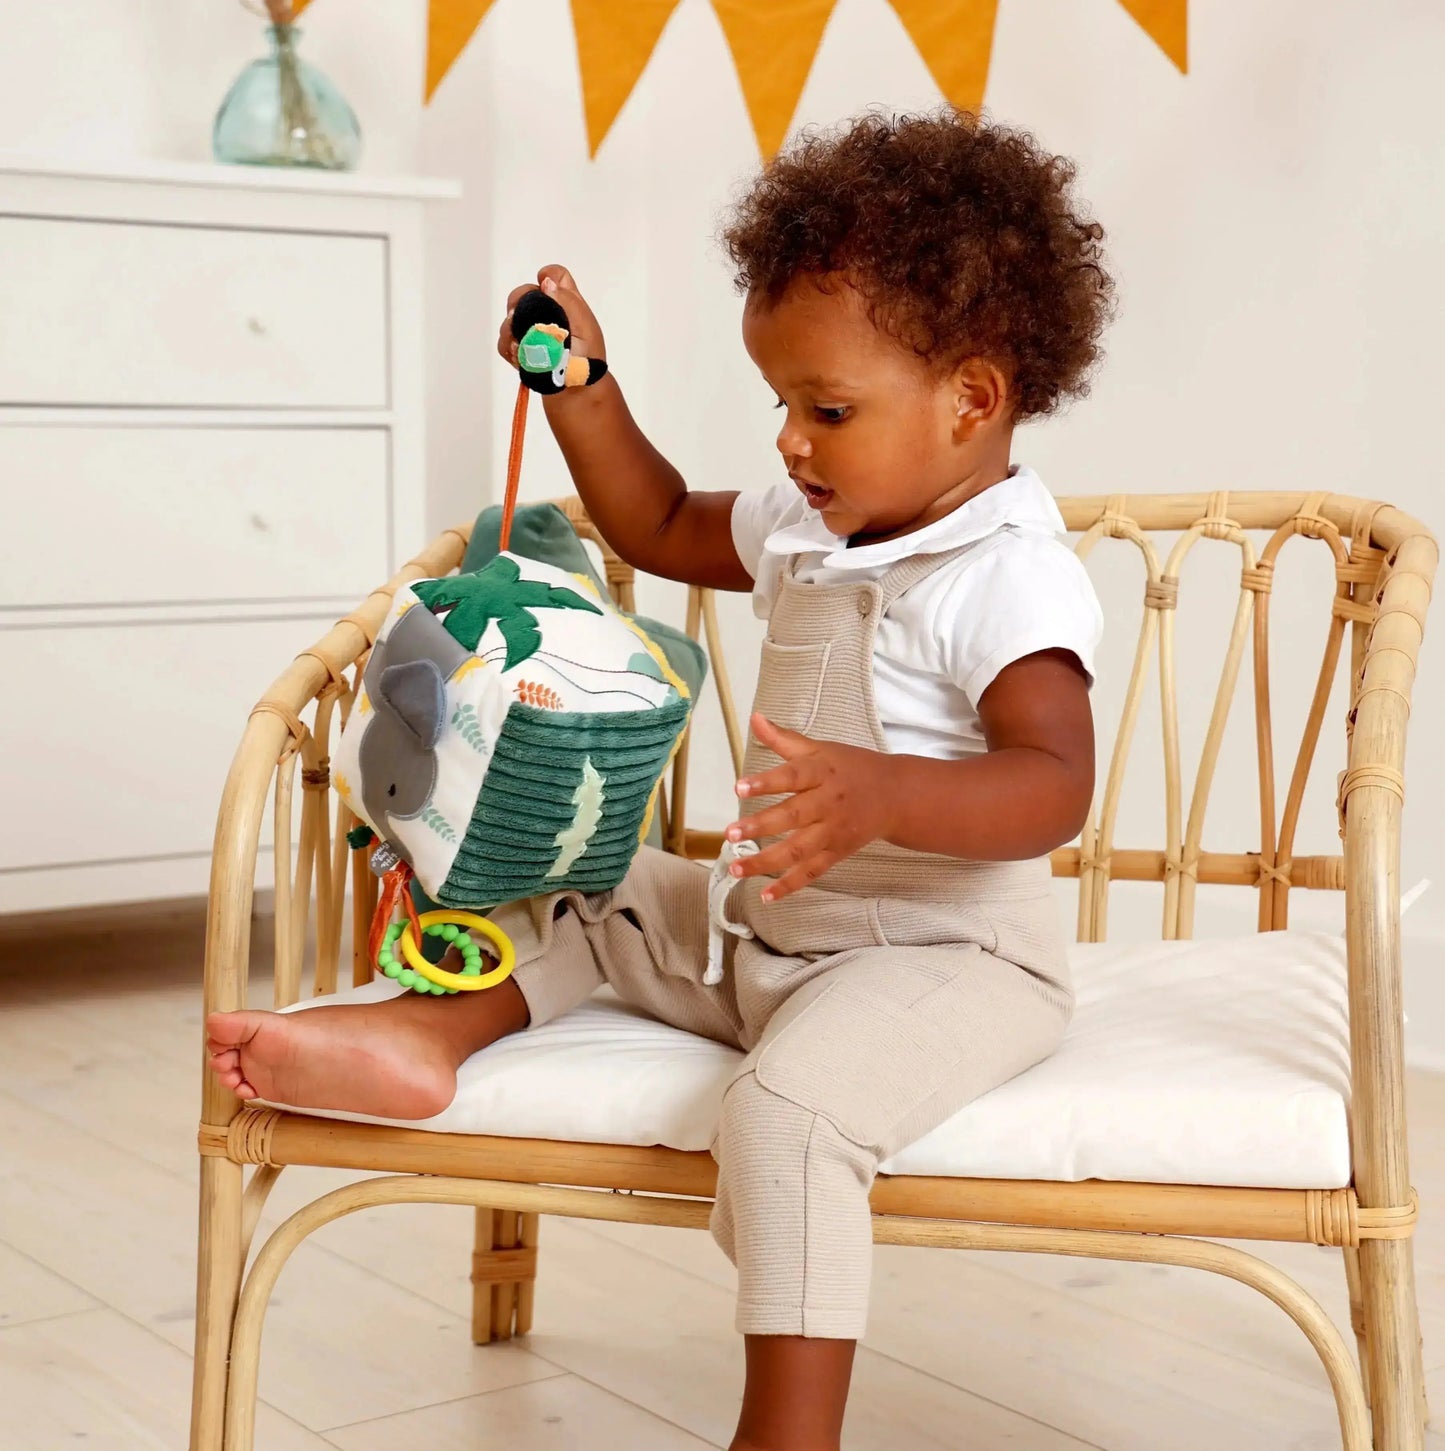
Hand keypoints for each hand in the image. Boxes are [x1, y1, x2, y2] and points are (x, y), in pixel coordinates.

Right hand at [496, 264, 606, 369]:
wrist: (577, 390)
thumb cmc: (587, 360)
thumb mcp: (584, 327)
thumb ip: (567, 302)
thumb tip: (546, 282)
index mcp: (567, 303)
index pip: (557, 277)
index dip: (547, 276)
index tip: (542, 287)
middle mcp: (548, 314)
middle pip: (526, 292)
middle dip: (518, 301)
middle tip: (518, 315)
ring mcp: (532, 332)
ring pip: (511, 317)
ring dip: (511, 328)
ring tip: (520, 345)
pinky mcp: (521, 350)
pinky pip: (504, 341)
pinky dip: (507, 347)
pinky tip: (517, 355)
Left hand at [725, 714, 897, 902]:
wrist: (896, 795)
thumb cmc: (851, 768)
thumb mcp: (821, 749)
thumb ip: (785, 739)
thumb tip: (755, 717)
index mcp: (822, 773)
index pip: (793, 776)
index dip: (766, 782)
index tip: (739, 788)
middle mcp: (828, 803)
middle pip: (793, 816)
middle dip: (761, 826)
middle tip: (731, 834)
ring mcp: (833, 831)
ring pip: (799, 850)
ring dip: (767, 862)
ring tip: (736, 868)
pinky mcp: (837, 853)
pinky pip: (812, 872)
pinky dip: (791, 886)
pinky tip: (766, 896)